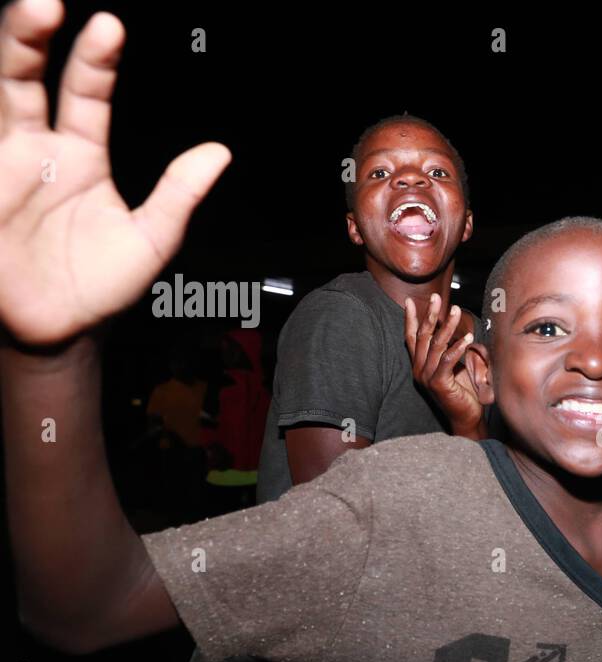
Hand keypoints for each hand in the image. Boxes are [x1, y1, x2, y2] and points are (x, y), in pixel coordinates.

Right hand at [0, 0, 229, 346]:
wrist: (57, 330)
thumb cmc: (101, 283)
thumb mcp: (151, 239)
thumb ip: (179, 194)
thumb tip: (220, 152)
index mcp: (79, 154)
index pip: (85, 92)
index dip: (95, 59)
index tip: (109, 26)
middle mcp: (34, 150)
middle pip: (23, 77)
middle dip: (29, 35)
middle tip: (43, 2)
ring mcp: (0, 167)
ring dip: (5, 56)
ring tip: (22, 18)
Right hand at [404, 292, 484, 438]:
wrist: (465, 417)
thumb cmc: (462, 391)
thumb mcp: (452, 366)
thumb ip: (448, 350)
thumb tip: (453, 328)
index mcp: (419, 364)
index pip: (411, 337)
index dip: (410, 319)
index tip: (410, 301)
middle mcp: (419, 369)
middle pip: (423, 336)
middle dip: (430, 315)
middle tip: (437, 298)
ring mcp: (426, 377)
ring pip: (435, 345)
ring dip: (447, 326)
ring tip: (456, 311)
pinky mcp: (438, 384)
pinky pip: (446, 361)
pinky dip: (457, 348)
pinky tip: (468, 338)